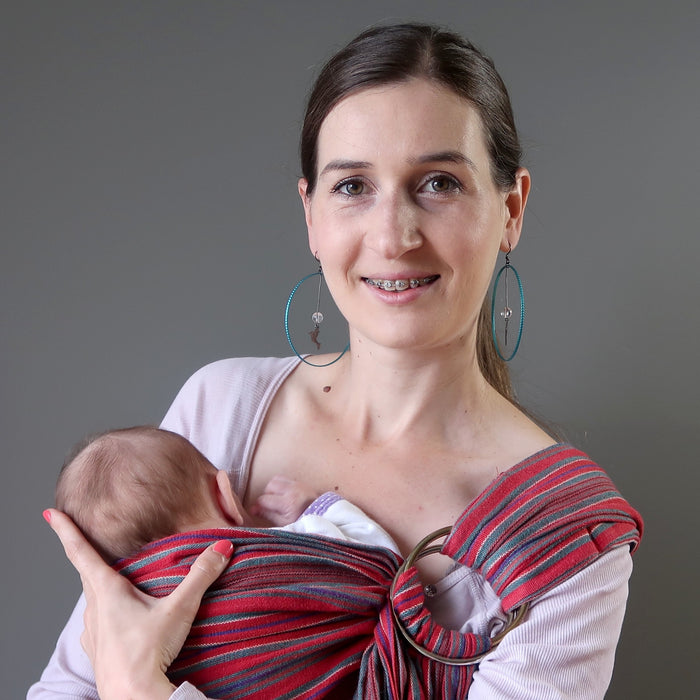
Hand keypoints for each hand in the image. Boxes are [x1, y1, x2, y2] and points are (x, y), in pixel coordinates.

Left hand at [44, 508, 232, 699]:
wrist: (133, 698)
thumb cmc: (149, 653)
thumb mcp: (180, 608)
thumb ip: (201, 575)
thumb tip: (222, 547)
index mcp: (107, 591)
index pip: (81, 552)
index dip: (65, 530)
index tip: (50, 513)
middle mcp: (94, 609)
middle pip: (88, 574)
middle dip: (89, 555)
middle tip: (88, 539)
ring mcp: (94, 632)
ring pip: (94, 599)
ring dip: (101, 587)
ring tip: (116, 580)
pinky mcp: (99, 650)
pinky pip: (99, 621)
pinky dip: (108, 611)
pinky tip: (122, 618)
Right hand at [252, 475, 319, 525]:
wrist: (321, 515)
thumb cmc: (301, 521)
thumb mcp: (284, 523)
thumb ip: (268, 514)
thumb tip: (253, 510)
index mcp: (287, 503)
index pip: (264, 499)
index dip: (258, 506)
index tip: (257, 511)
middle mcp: (291, 490)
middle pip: (269, 486)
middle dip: (266, 495)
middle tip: (270, 505)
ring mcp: (296, 484)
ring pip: (276, 480)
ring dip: (273, 488)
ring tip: (276, 499)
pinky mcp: (299, 482)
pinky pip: (284, 478)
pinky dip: (280, 484)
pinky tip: (283, 494)